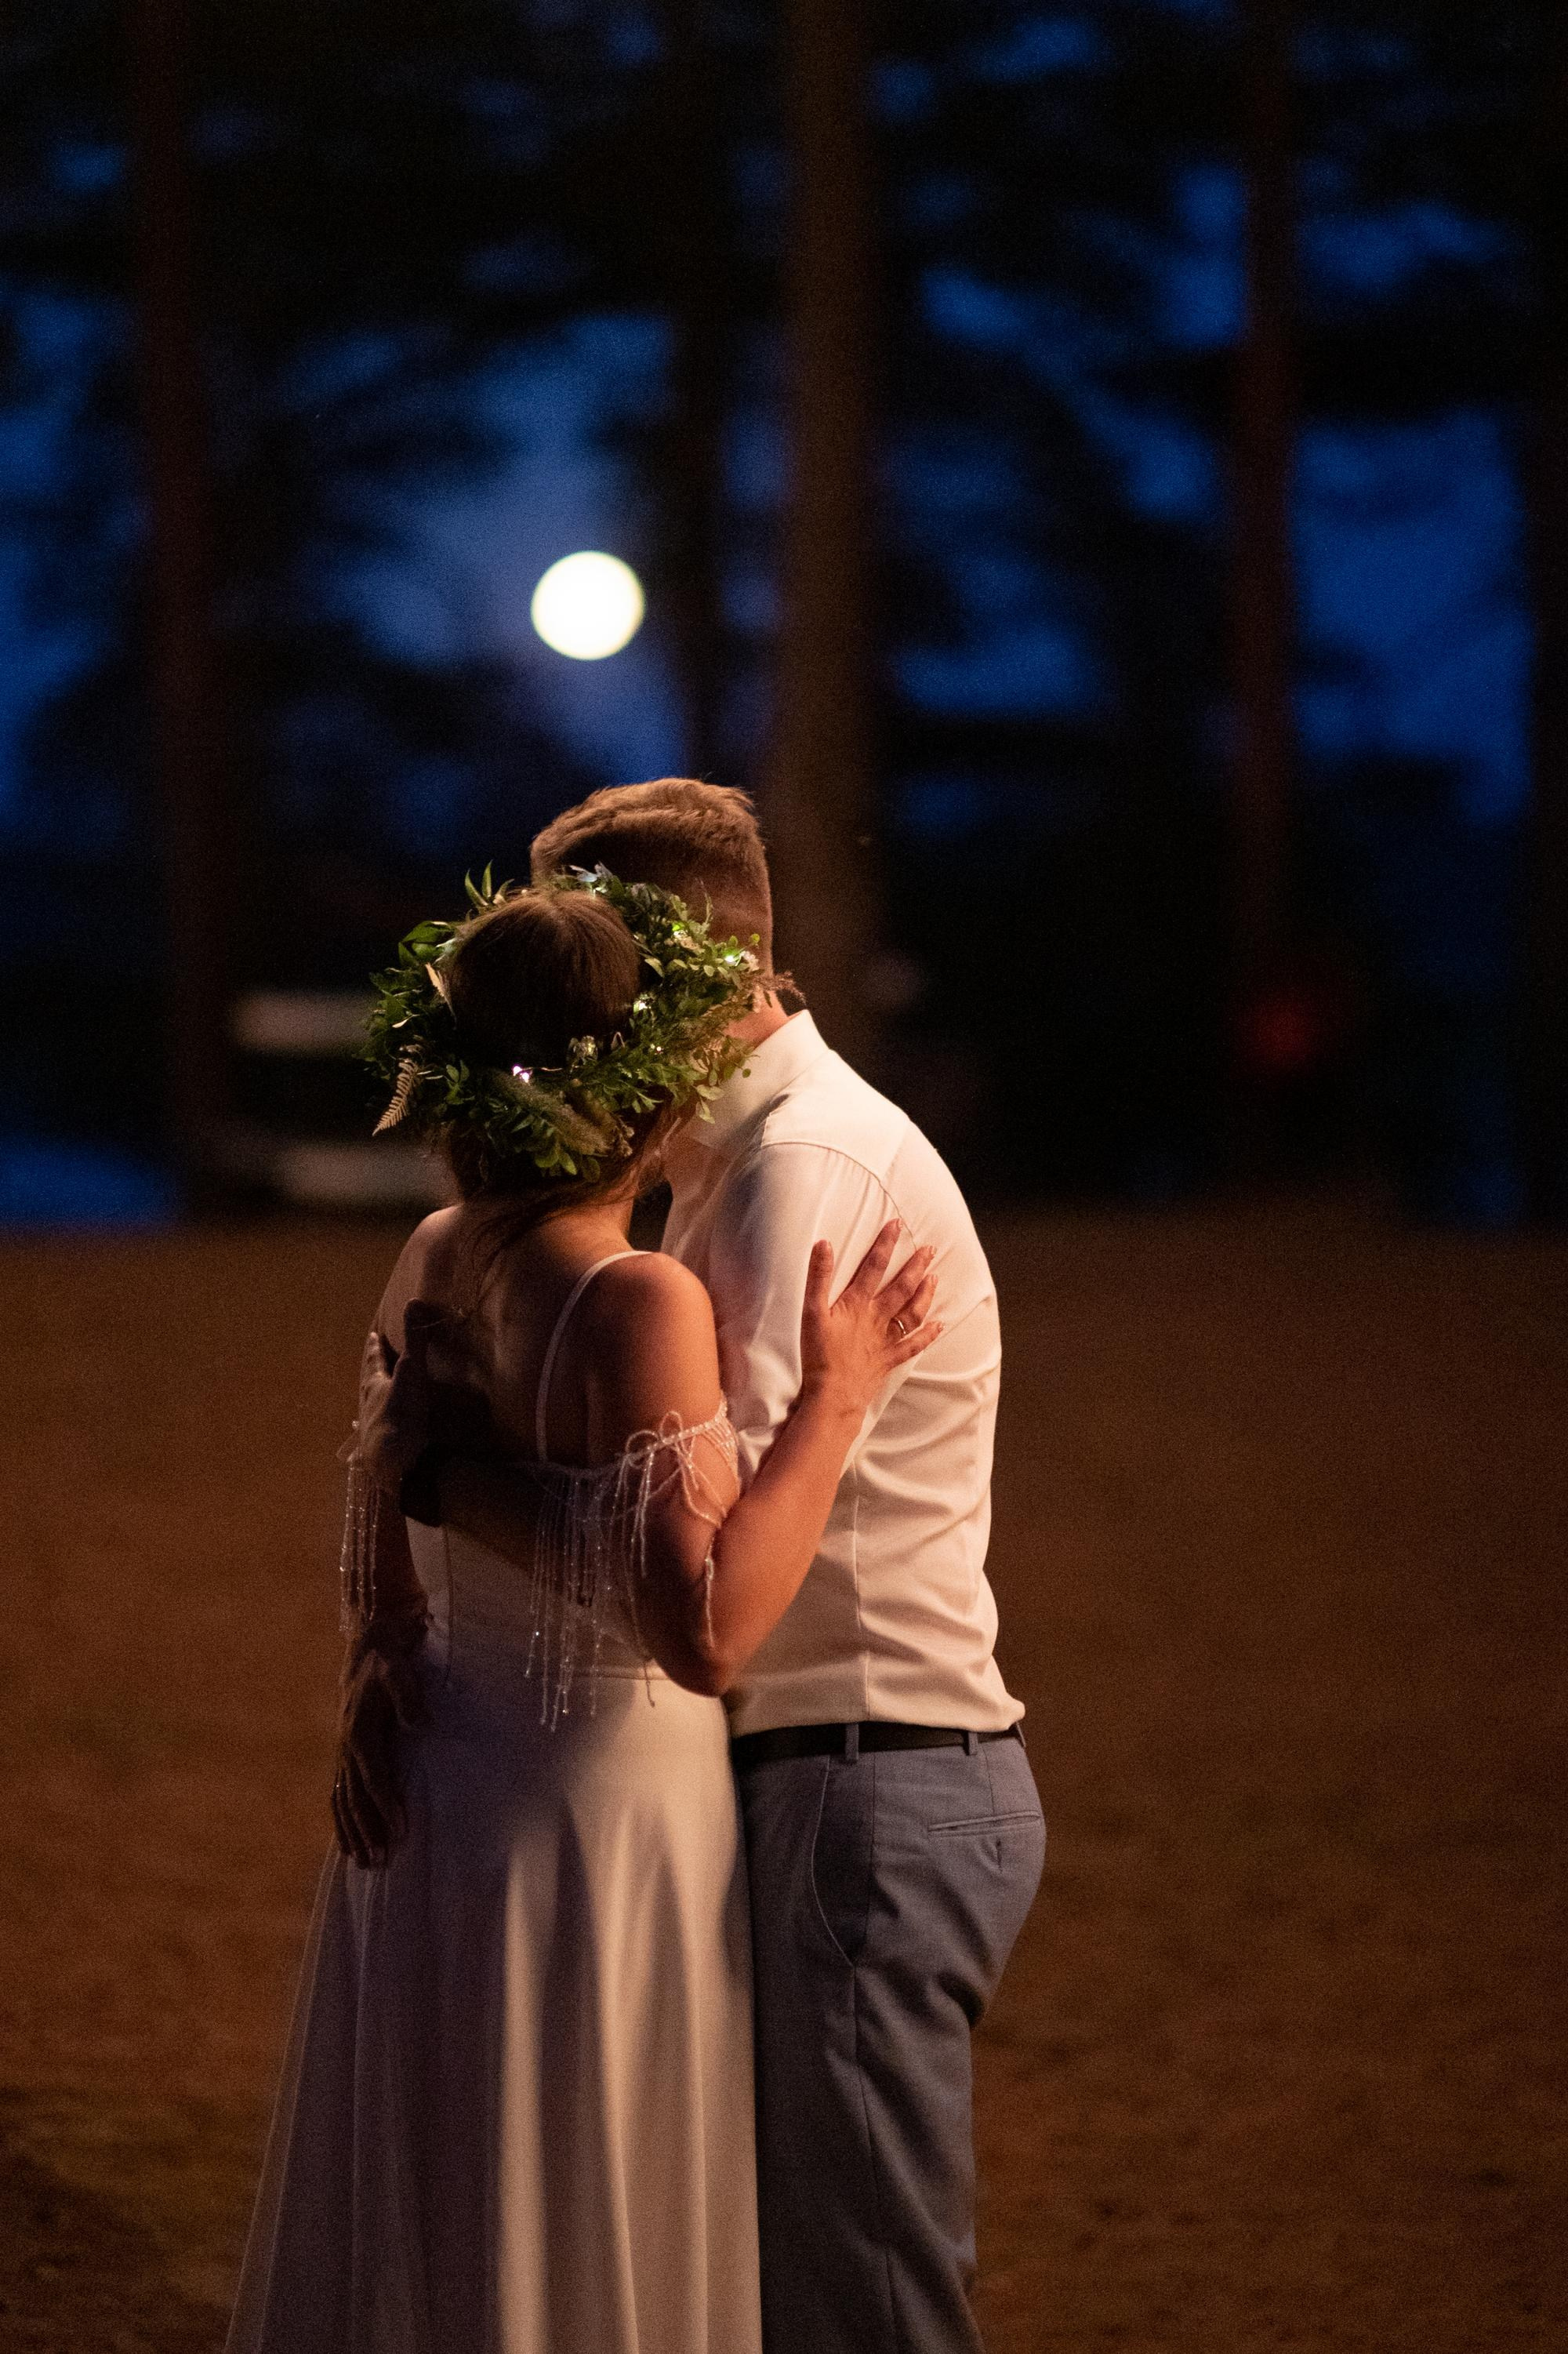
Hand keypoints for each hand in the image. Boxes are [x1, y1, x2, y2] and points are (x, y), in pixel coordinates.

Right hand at [331, 1614, 428, 1869]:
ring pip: (343, 1802)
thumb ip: (409, 1696)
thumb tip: (422, 1724)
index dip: (386, 1805)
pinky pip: (339, 1795)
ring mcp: (343, 1753)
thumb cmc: (391, 1660)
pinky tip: (349, 1845)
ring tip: (366, 1865)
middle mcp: (346, 1747)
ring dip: (354, 1833)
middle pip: (355, 1798)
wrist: (371, 1644)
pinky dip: (343, 1822)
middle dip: (368, 1831)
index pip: (374, 1777)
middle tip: (383, 1862)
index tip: (401, 1831)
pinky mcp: (346, 1755)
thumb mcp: (401, 1671)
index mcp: (359, 1731)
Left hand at [352, 1303, 492, 1517]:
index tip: (372, 1336)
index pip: (374, 1361)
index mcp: (376, 1385)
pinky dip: (368, 1437)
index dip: (374, 1348)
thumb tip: (413, 1302)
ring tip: (364, 1399)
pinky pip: (370, 1439)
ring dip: (367, 1402)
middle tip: (368, 1361)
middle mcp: (368, 1404)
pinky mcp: (375, 1451)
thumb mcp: (411, 1373)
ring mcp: (370, 1428)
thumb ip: (415, 1340)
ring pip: (365, 1409)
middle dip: (370, 1371)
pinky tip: (361, 1444)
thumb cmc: (400, 1415)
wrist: (389, 1463)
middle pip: (367, 1382)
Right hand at [799, 1222, 940, 1419]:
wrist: (833, 1394)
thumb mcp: (811, 1313)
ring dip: (925, 1294)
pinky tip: (940, 1325)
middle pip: (902, 1287)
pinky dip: (928, 1335)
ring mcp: (887, 1339)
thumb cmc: (819, 1355)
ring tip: (935, 1277)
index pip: (874, 1267)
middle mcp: (877, 1318)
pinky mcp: (890, 1359)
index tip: (897, 1225)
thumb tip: (824, 1244)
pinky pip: (914, 1345)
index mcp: (857, 1304)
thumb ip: (818, 1278)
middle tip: (930, 1249)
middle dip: (916, 1265)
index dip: (886, 1244)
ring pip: (912, 1312)